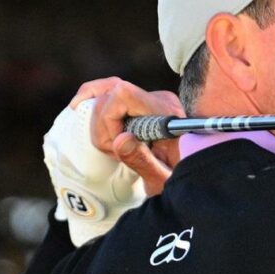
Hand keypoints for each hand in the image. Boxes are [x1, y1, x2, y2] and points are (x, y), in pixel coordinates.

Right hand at [70, 77, 184, 194]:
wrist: (194, 180)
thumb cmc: (178, 180)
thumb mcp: (161, 178)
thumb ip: (142, 160)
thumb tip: (119, 139)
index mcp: (167, 115)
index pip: (123, 95)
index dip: (108, 121)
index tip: (116, 148)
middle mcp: (160, 101)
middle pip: (110, 93)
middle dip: (101, 126)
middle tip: (114, 153)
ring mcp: (151, 100)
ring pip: (107, 92)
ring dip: (99, 122)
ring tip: (113, 148)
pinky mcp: (142, 104)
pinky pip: (111, 93)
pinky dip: (96, 102)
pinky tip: (80, 109)